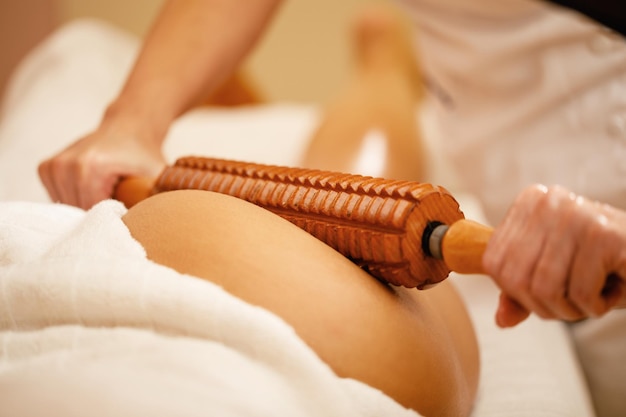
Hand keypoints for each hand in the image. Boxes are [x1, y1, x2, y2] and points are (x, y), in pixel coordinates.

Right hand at [38, 124, 164, 208]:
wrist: (129, 127)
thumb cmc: (143, 155)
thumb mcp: (157, 178)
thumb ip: (156, 201)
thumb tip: (154, 226)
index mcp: (90, 167)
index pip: (94, 213)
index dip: (114, 218)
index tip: (128, 211)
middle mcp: (66, 164)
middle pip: (79, 212)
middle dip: (100, 214)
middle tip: (119, 201)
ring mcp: (53, 166)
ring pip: (68, 208)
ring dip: (87, 207)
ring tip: (106, 192)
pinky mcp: (46, 168)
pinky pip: (59, 198)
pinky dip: (76, 198)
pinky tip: (92, 188)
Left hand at [482, 184, 625, 327]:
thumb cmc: (602, 265)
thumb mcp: (553, 277)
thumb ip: (521, 294)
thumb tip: (501, 320)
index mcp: (529, 203)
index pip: (494, 262)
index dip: (516, 293)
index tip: (546, 295)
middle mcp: (548, 202)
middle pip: (516, 278)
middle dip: (544, 306)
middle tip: (573, 304)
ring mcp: (575, 214)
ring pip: (546, 288)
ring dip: (571, 309)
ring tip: (594, 297)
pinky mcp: (604, 235)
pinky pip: (580, 292)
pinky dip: (597, 307)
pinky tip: (613, 289)